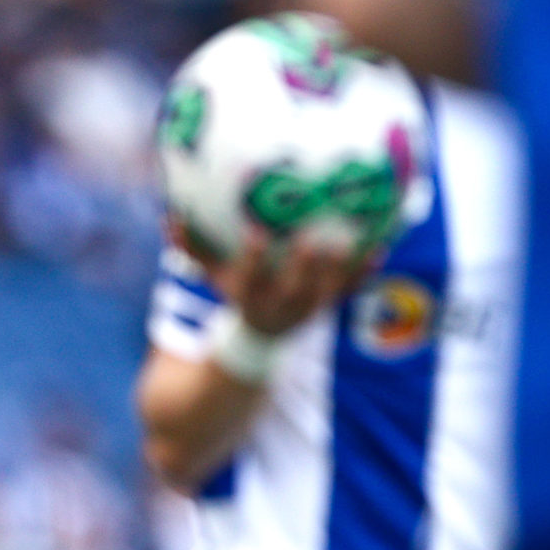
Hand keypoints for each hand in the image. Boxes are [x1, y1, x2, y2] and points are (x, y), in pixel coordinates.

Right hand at [175, 221, 381, 337]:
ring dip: (342, 269)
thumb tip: (168, 214)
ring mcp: (308, 309)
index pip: (250, 277)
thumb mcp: (211, 274)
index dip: (254, 257)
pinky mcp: (328, 306)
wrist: (262, 334)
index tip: (257, 231)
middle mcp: (281, 305)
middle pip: (296, 288)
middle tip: (315, 236)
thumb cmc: (234, 290)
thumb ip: (191, 247)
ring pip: (328, 292)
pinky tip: (381, 247)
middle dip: (305, 266)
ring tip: (356, 239)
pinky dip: (364, 272)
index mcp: (250, 295)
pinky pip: (350, 290)